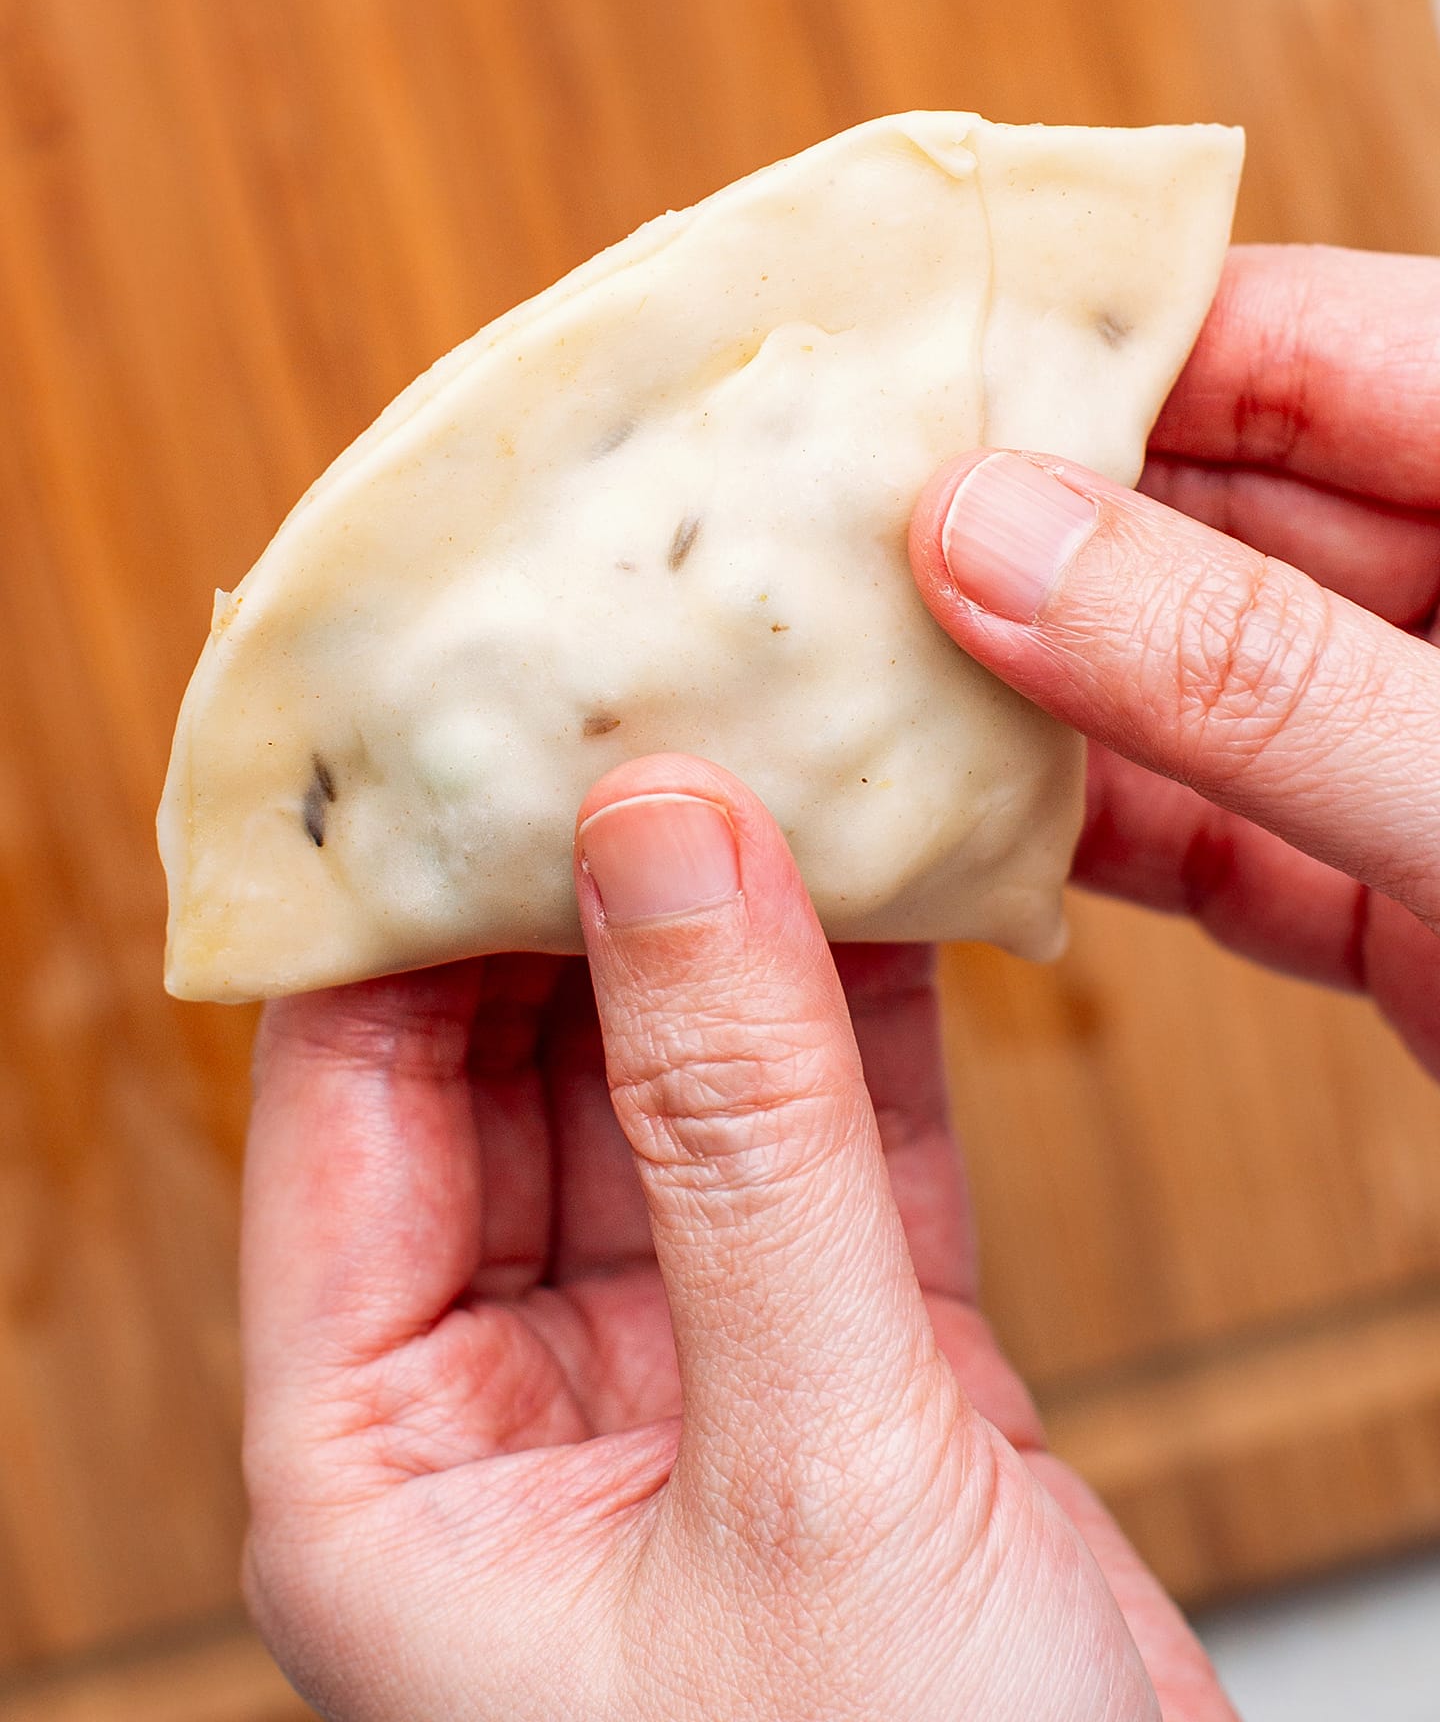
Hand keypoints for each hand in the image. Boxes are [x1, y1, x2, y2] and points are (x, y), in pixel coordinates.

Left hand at [242, 756, 1232, 1720]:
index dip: (404, 886)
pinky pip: (820, 1156)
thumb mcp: (807, 1476)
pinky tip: (895, 882)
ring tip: (776, 739)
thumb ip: (737, 1145)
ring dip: (732, 932)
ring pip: (676, 1093)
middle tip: (651, 684)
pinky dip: (860, 1023)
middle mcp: (505, 1417)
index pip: (342, 1093)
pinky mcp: (843, 1388)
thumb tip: (657, 840)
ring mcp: (678, 1391)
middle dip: (585, 881)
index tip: (475, 708)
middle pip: (511, 1065)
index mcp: (383, 1471)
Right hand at [910, 243, 1439, 1070]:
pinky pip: (1227, 831)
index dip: (1097, 342)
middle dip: (1023, 526)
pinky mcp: (1417, 893)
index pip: (1297, 338)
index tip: (905, 374)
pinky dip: (1101, 837)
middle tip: (826, 540)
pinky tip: (973, 830)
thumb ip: (1261, 670)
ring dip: (1034, 691)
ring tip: (852, 676)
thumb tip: (1000, 541)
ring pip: (1196, 679)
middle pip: (1214, 509)